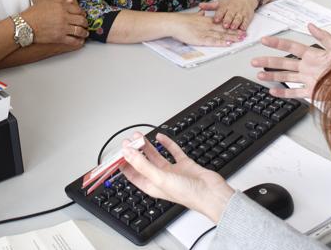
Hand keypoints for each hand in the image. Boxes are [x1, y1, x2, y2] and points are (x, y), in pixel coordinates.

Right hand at [21, 0, 87, 46]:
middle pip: (81, 20)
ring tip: (85, 33)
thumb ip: (61, 1)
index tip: (83, 15)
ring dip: (84, 33)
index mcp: (62, 6)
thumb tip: (70, 1)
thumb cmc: (33, 13)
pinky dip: (79, 42)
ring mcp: (63, 28)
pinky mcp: (59, 38)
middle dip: (85, 23)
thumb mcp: (47, 2)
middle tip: (86, 25)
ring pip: (79, 31)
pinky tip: (80, 41)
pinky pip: (73, 41)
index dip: (82, 13)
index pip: (78, 9)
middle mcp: (64, 17)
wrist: (25, 25)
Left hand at [120, 132, 234, 222]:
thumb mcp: (159, 177)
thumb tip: (127, 152)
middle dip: (134, 151)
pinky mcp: (184, 165)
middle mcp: (161, 179)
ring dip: (147, 146)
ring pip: (156, 156)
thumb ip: (142, 164)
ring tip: (139, 136)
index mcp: (151, 186)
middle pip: (143, 162)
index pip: (132, 173)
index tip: (118, 150)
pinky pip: (173, 151)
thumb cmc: (188, 194)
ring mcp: (173, 171)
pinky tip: (160, 136)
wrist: (212, 194)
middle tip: (128, 140)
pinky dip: (167, 143)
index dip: (124, 162)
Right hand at [172, 12, 245, 46]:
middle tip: (245, 34)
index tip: (239, 27)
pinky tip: (228, 44)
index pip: (222, 23)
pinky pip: (213, 41)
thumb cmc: (181, 21)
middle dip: (235, 32)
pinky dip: (221, 43)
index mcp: (206, 20)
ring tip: (241, 39)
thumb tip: (203, 12)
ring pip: (221, 36)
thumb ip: (199, 15)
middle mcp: (208, 26)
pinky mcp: (200, 39)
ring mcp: (205, 32)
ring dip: (232, 38)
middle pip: (224, 30)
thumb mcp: (193, 15)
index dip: (231, 26)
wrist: (174, 23)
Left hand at [199, 0, 256, 29]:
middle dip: (228, 20)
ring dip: (235, 23)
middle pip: (230, 15)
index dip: (218, 15)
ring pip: (238, 19)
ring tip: (233, 28)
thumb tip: (199, 5)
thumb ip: (210, 6)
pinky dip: (244, 26)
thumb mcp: (220, 3)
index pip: (221, 11)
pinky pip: (246, 22)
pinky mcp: (247, 17)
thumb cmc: (231, 2)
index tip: (215, 20)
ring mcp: (240, 13)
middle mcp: (233, 10)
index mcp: (225, 6)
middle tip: (225, 25)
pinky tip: (242, 30)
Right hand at [250, 23, 330, 98]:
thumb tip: (310, 25)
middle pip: (284, 62)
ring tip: (259, 75)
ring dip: (272, 76)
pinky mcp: (312, 92)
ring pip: (286, 77)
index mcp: (314, 55)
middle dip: (268, 61)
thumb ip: (324, 37)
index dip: (278, 43)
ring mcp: (309, 80)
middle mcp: (308, 67)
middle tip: (254, 60)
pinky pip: (295, 92)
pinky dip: (284, 93)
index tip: (265, 40)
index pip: (291, 47)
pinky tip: (273, 92)